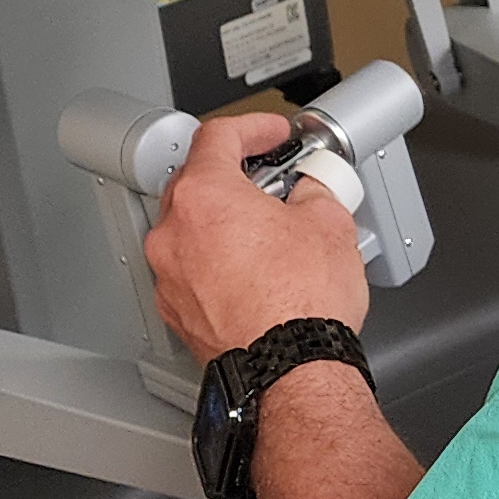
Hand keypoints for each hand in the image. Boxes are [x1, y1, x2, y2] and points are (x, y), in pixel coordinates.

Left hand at [143, 112, 368, 363]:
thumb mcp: (329, 223)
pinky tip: (254, 273)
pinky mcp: (178, 311)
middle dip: (237, 176)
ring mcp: (169, 276)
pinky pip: (192, 271)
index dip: (252, 127)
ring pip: (191, 230)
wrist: (290, 371)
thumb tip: (313, 191)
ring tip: (269, 234)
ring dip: (225, 223)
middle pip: (197, 181)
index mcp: (204, 196)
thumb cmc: (300, 305)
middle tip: (275, 182)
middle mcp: (174, 233)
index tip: (271, 134)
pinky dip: (217, 263)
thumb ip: (315, 191)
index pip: (217, 136)